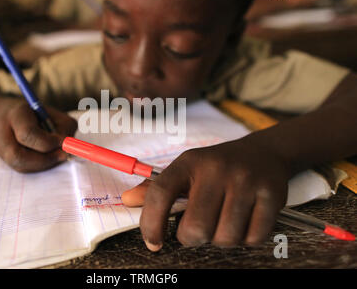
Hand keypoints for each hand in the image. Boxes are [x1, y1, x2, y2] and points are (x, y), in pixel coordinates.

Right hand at [0, 101, 76, 172]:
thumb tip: (67, 148)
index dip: (48, 142)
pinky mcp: (2, 157)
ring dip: (43, 164)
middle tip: (63, 156)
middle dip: (44, 159)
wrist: (14, 114)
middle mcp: (1, 130)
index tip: (63, 142)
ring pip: (19, 166)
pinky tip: (47, 158)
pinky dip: (38, 166)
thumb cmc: (40, 115)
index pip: (27, 133)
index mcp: (15, 114)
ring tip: (56, 156)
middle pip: (17, 155)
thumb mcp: (57, 115)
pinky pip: (21, 169)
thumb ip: (64, 129)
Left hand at [122, 138, 290, 249]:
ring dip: (222, 239)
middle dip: (193, 238)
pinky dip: (246, 239)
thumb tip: (126, 200)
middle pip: (195, 227)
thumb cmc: (217, 167)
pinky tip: (245, 221)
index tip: (154, 243)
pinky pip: (253, 238)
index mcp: (189, 162)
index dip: (151, 223)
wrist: (263, 153)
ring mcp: (245, 181)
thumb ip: (156, 189)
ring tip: (224, 222)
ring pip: (225, 237)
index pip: (160, 194)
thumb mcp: (186, 170)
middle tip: (199, 229)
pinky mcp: (270, 194)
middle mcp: (216, 169)